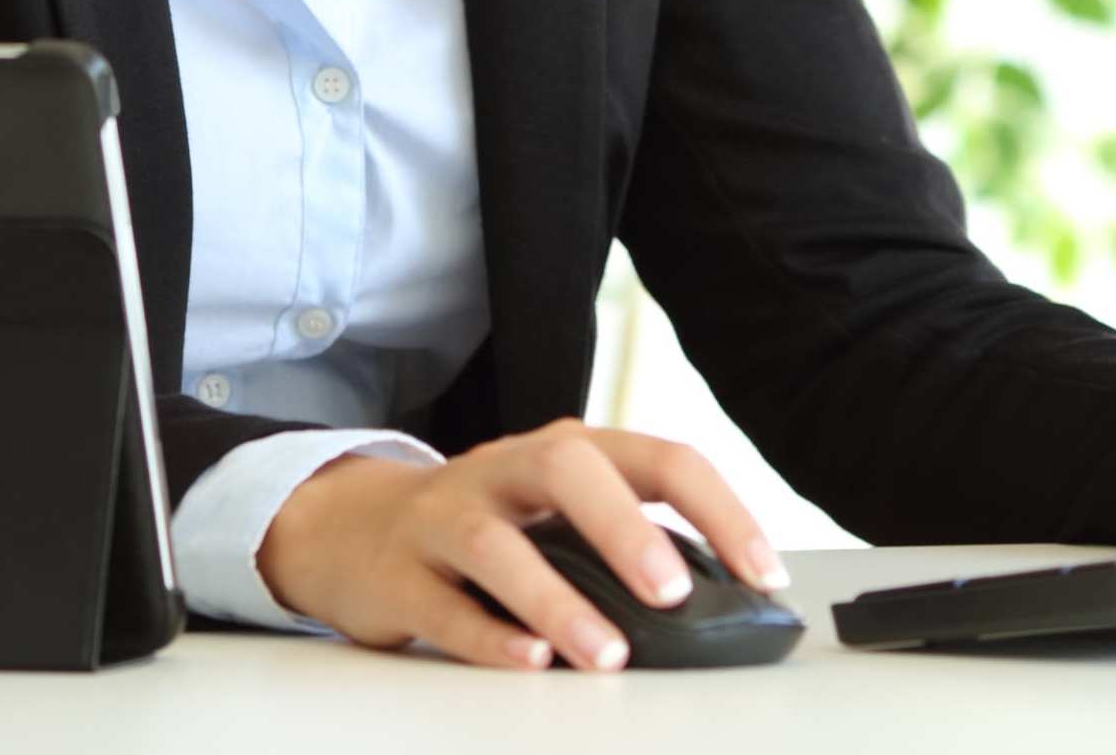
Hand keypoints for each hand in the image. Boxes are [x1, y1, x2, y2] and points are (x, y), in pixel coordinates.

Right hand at [249, 416, 789, 670]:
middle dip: (625, 529)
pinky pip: (442, 605)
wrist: (352, 528)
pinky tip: (530, 661)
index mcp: (565, 453)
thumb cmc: (485, 525)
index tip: (762, 573)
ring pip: (495, 543)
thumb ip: (621, 542)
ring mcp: (444, 518)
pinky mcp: (397, 576)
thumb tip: (723, 604)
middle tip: (673, 593)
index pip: (656, 458)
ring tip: (607, 655)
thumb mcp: (554, 515)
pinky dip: (488, 637)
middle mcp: (503, 472)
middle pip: (565, 470)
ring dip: (557, 599)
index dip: (718, 510)